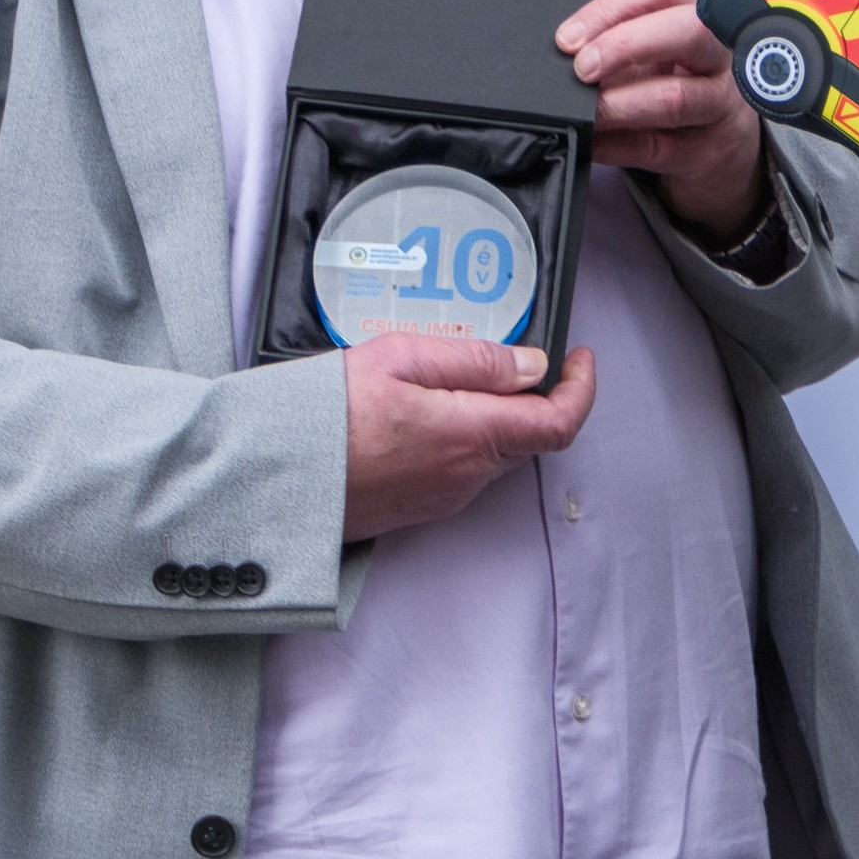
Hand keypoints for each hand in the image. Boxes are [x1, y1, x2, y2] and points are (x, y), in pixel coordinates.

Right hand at [342, 334, 595, 541]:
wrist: (278, 478)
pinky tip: (422, 409)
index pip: (557, 422)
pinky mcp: (424, 505)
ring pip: (495, 450)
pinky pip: (464, 467)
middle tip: (505, 352)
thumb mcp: (400, 358)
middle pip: (528, 435)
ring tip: (445, 375)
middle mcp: (468, 475)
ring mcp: (446, 496)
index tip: (578, 357)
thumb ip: (473, 360)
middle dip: (531, 394)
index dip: (581, 389)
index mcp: (471, 435)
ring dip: (491, 414)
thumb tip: (532, 365)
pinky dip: (463, 434)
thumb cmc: (328, 413)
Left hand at [556, 0, 766, 243]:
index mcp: (694, 17)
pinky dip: (614, 146)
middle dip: (626, 45)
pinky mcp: (707, 150)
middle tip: (582, 68)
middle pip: (687, 31)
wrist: (721, 141)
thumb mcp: (651, 52)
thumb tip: (561, 51)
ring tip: (584, 111)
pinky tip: (590, 141)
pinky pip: (656, 147)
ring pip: (675, 97)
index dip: (609, 8)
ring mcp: (718, 104)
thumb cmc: (675, 82)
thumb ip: (614, 42)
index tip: (569, 37)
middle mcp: (716, 56)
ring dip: (616, 104)